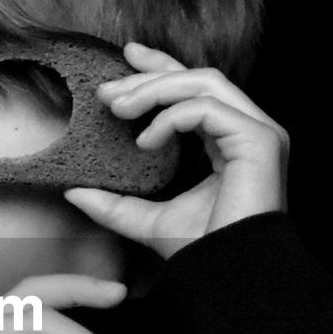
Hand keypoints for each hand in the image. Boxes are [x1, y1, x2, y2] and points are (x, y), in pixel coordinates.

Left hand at [65, 41, 288, 259]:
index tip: (126, 56)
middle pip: (199, 76)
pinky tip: (146, 140)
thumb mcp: (145, 221)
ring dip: (155, 89)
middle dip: (149, 75)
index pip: (195, 89)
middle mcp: (247, 130)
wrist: (226, 277)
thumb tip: (72, 192)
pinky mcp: (260, 140)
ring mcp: (258, 132)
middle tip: (106, 90)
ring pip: (204, 82)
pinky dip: (171, 117)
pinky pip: (207, 108)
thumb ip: (113, 205)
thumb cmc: (199, 251)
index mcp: (228, 140)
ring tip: (119, 110)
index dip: (162, 67)